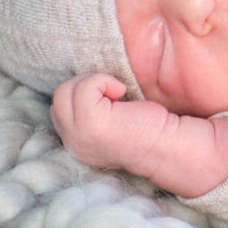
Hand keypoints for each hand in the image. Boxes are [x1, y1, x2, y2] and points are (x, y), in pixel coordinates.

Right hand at [50, 73, 171, 170]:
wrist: (169, 146)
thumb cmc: (148, 129)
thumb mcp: (109, 122)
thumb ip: (88, 112)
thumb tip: (80, 84)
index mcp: (76, 143)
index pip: (58, 108)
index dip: (81, 95)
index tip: (108, 99)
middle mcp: (72, 142)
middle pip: (58, 97)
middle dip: (84, 85)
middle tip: (114, 93)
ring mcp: (79, 134)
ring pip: (65, 90)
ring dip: (93, 82)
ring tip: (117, 93)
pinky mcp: (91, 123)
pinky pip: (84, 88)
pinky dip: (102, 81)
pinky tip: (121, 92)